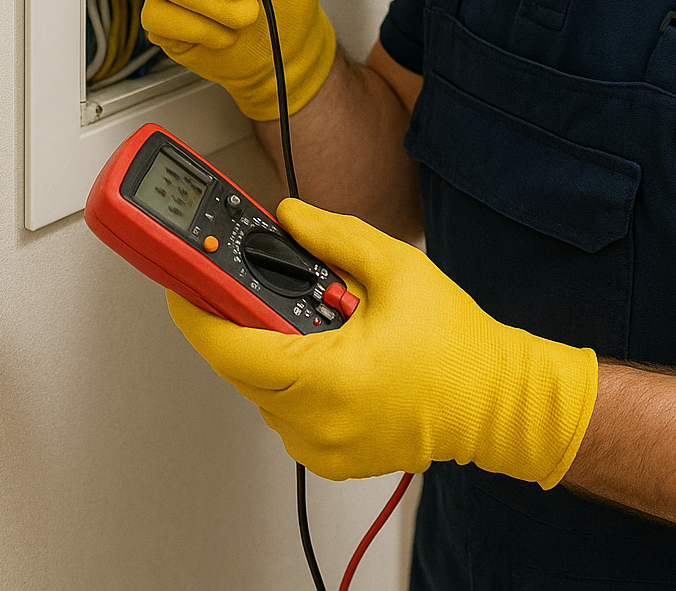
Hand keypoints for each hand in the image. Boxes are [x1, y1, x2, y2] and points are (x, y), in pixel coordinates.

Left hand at [167, 197, 597, 482]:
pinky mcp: (331, 458)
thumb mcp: (396, 269)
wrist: (494, 402)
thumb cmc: (457, 346)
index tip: (181, 283)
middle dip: (246, 320)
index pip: (233, 345)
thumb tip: (289, 218)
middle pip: (243, 365)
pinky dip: (295, 380)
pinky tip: (333, 355)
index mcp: (326, 377)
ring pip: (263, 390)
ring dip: (274, 351)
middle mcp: (316, 422)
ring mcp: (321, 447)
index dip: (198, 310)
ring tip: (325, 322)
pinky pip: (288, 414)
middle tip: (268, 286)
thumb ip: (333, 237)